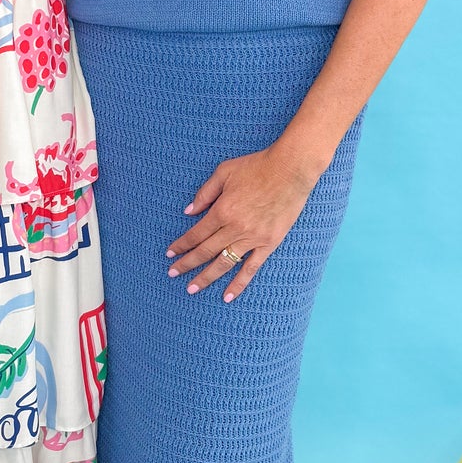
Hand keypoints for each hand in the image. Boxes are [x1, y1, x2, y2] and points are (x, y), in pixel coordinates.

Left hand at [166, 142, 326, 301]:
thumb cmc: (257, 166)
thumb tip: (188, 212)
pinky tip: (227, 296)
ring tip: (191, 289)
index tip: (170, 253)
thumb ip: (205, 193)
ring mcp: (253, 238)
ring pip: (224, 263)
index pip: (196, 234)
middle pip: (205, 252)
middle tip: (172, 274)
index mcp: (222, 210)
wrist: (291, 169)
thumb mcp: (224, 172)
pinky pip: (251, 268)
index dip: (181, 245)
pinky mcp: (269, 243)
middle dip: (186, 264)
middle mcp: (235, 228)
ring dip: (206, 277)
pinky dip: (239, 283)